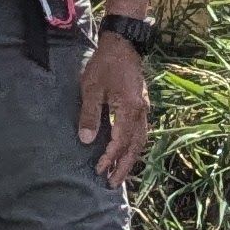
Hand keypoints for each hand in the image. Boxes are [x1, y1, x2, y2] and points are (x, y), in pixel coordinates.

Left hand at [73, 30, 153, 185]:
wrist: (122, 44)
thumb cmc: (105, 65)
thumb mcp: (91, 88)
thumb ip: (89, 114)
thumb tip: (85, 140)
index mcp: (130, 109)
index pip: (120, 141)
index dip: (109, 157)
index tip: (98, 170)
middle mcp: (141, 112)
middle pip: (135, 147)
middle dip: (124, 167)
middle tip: (113, 184)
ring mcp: (144, 109)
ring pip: (141, 141)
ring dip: (131, 159)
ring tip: (120, 173)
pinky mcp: (142, 105)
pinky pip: (141, 132)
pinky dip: (134, 146)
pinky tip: (127, 152)